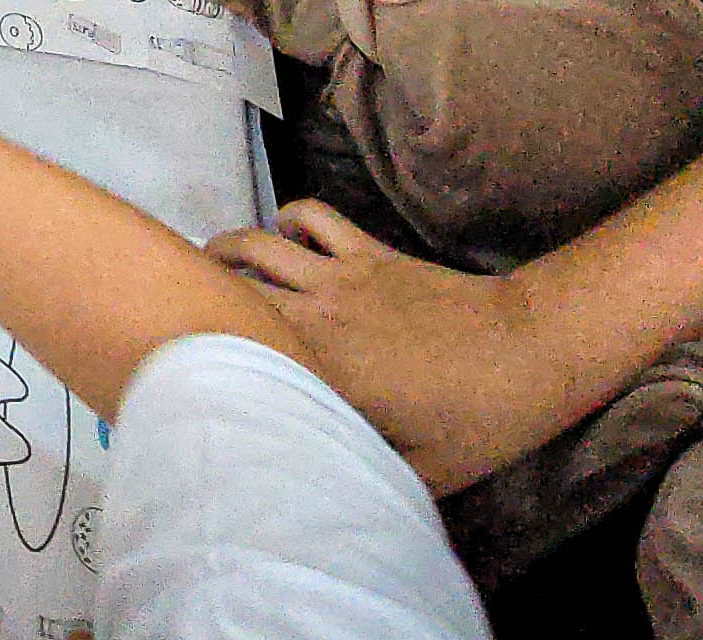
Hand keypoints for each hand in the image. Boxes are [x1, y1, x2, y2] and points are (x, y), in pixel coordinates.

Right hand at [208, 202, 583, 491]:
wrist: (531, 351)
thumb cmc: (478, 421)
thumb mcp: (417, 473)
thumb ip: (358, 472)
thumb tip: (318, 486)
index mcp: (320, 375)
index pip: (235, 354)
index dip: (194, 355)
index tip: (172, 365)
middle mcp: (316, 319)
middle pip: (228, 289)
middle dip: (191, 292)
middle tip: (171, 307)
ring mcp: (341, 277)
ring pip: (257, 244)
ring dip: (226, 250)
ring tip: (209, 266)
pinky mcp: (369, 252)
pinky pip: (313, 217)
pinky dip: (290, 220)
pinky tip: (286, 238)